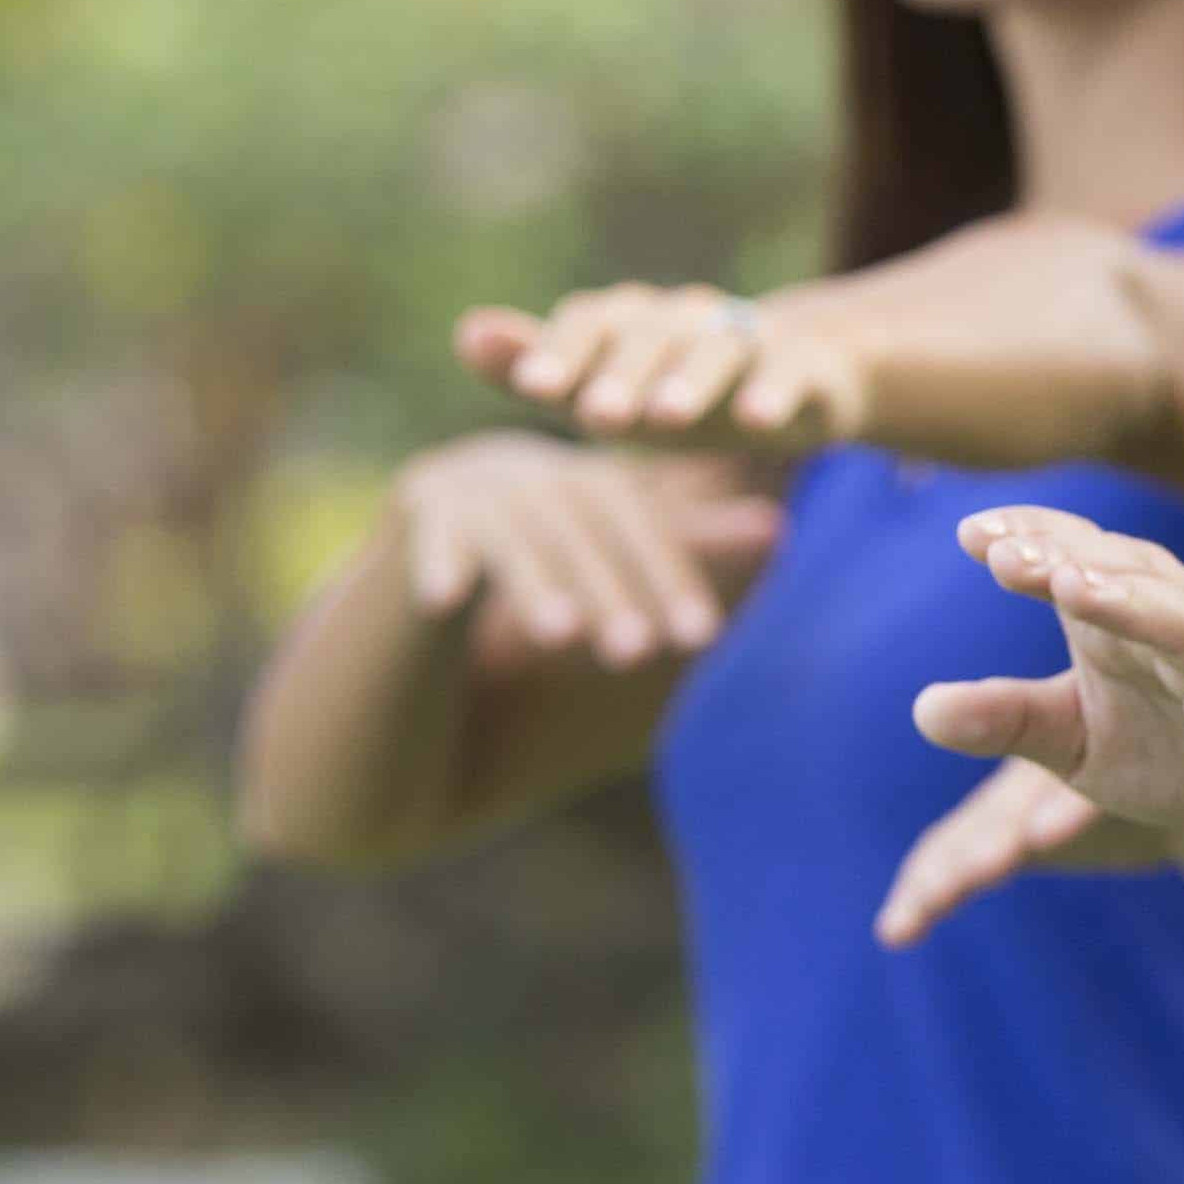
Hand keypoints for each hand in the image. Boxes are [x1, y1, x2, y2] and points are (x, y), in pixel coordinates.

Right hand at [390, 433, 777, 667]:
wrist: (401, 717)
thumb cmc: (530, 686)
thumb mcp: (615, 618)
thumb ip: (680, 574)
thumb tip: (782, 526)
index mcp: (587, 487)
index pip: (640, 522)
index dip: (672, 576)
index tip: (702, 640)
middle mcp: (531, 466)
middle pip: (585, 515)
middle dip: (618, 582)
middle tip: (643, 649)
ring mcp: (468, 477)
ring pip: (516, 526)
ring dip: (539, 580)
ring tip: (564, 637)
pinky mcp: (410, 501)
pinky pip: (432, 532)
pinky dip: (441, 563)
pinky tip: (447, 600)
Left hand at [456, 283, 869, 446]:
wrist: (805, 375)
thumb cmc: (683, 390)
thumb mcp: (607, 389)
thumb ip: (536, 367)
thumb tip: (466, 331)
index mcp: (634, 322)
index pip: (588, 323)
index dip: (560, 350)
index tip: (531, 386)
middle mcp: (688, 318)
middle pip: (649, 335)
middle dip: (621, 374)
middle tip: (596, 416)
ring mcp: (749, 337)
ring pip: (717, 349)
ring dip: (690, 379)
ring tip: (667, 416)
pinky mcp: (806, 363)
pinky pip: (789, 370)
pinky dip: (772, 390)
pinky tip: (756, 418)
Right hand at [870, 756, 1183, 947]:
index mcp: (1133, 739)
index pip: (1095, 772)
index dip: (1068, 810)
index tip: (1044, 840)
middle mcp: (1070, 754)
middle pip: (1021, 802)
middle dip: (999, 838)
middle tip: (975, 872)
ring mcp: (1032, 792)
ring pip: (976, 828)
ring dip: (949, 867)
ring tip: (915, 911)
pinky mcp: (1011, 824)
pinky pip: (958, 849)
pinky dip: (930, 886)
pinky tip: (898, 929)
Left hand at [909, 511, 1183, 854]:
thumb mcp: (1085, 746)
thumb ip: (1010, 721)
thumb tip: (920, 708)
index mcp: (1129, 621)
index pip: (1078, 561)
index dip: (1031, 542)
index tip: (969, 534)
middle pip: (1126, 578)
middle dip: (1067, 560)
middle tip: (1003, 551)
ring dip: (1137, 606)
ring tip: (1077, 593)